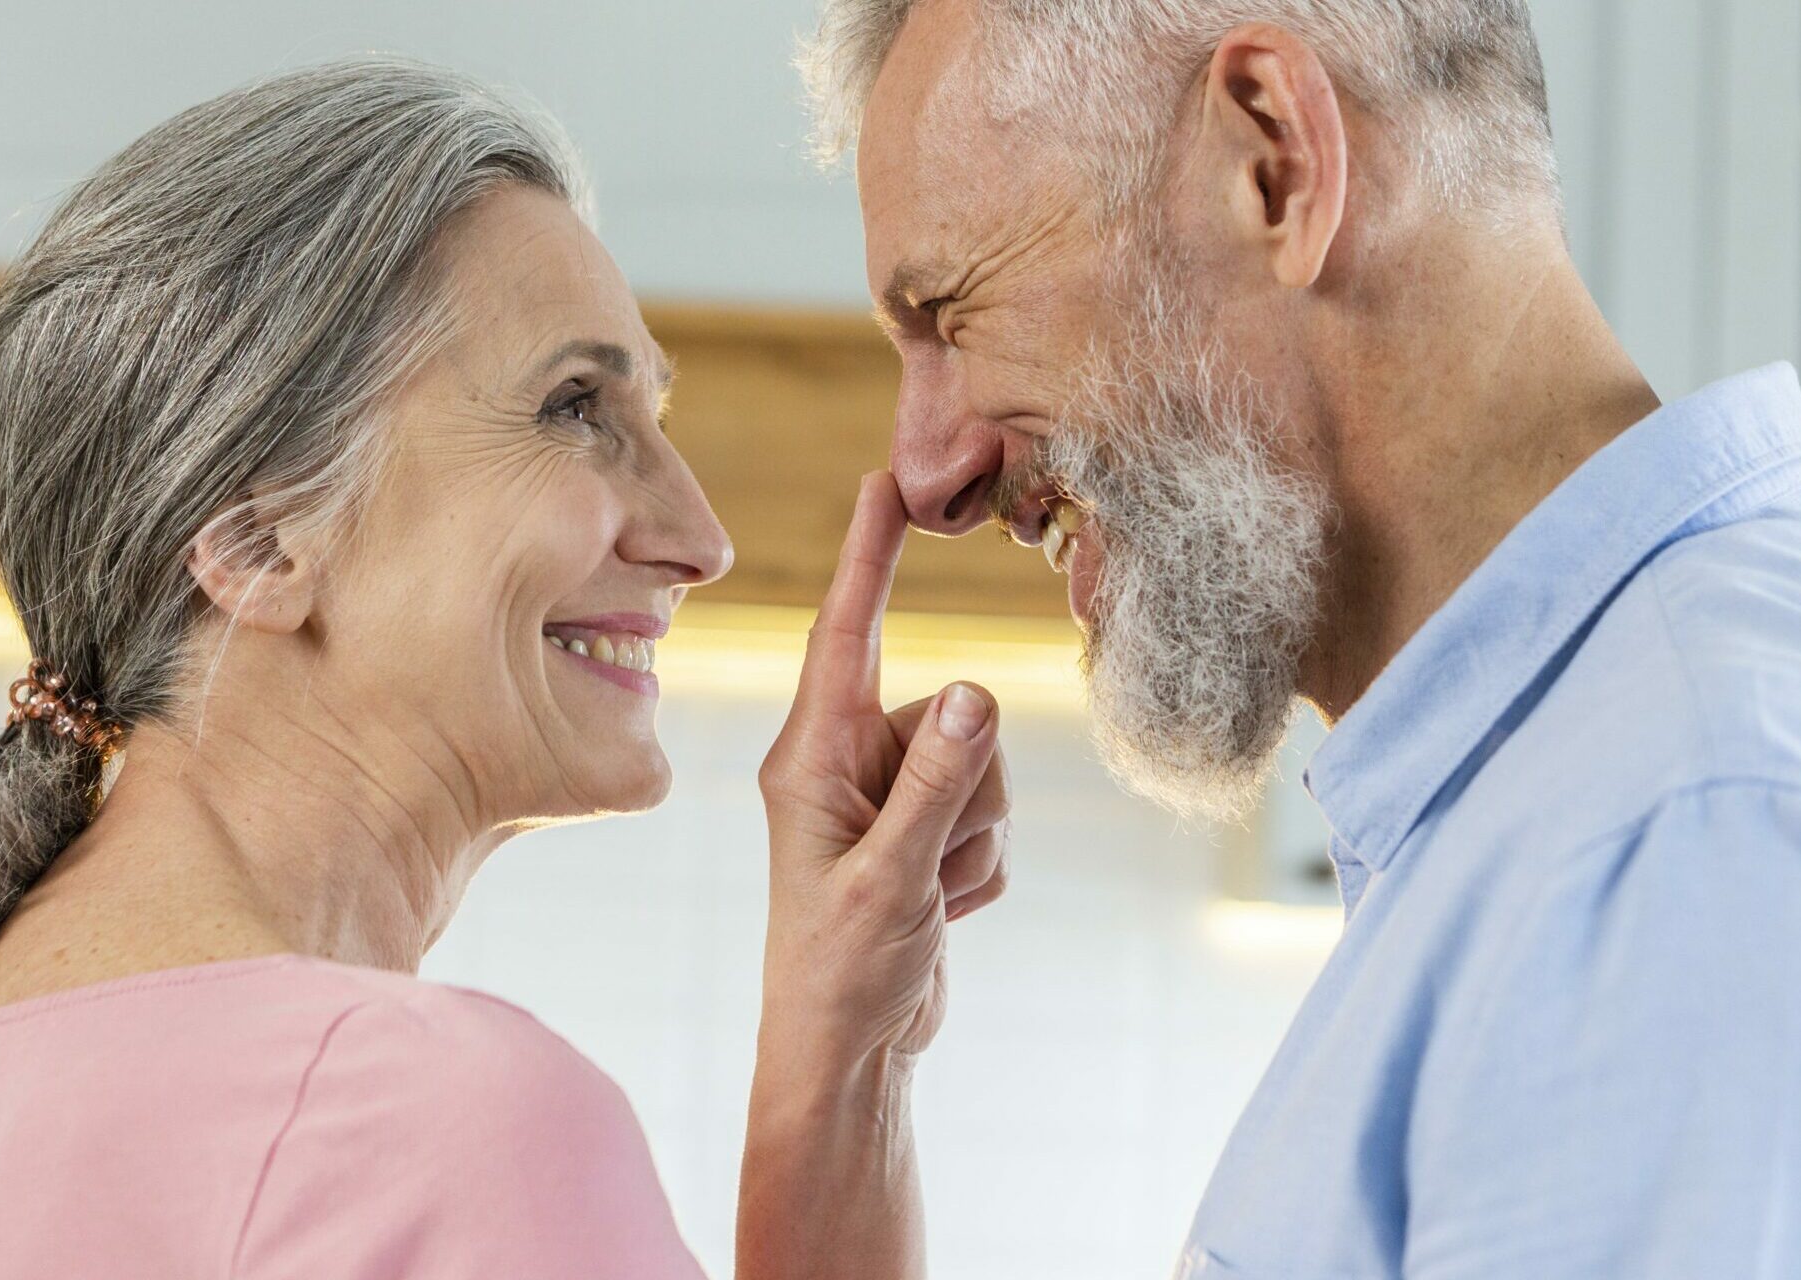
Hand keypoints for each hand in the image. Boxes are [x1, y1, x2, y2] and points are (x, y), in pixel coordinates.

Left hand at [756, 472, 1012, 1070]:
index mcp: (810, 756)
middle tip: (926, 865)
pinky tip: (940, 912)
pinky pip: (990, 816)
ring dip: (975, 836)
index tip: (886, 482)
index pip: (844, 631)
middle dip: (963, 790)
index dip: (868, 554)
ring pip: (981, 767)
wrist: (850, 1055)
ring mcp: (885, 798)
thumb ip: (937, 782)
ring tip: (928, 894)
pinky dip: (980, 865)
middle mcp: (844, 762)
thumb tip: (977, 688)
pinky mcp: (921, 832)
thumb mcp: (891, 876)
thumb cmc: (839, 972)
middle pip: (948, 715)